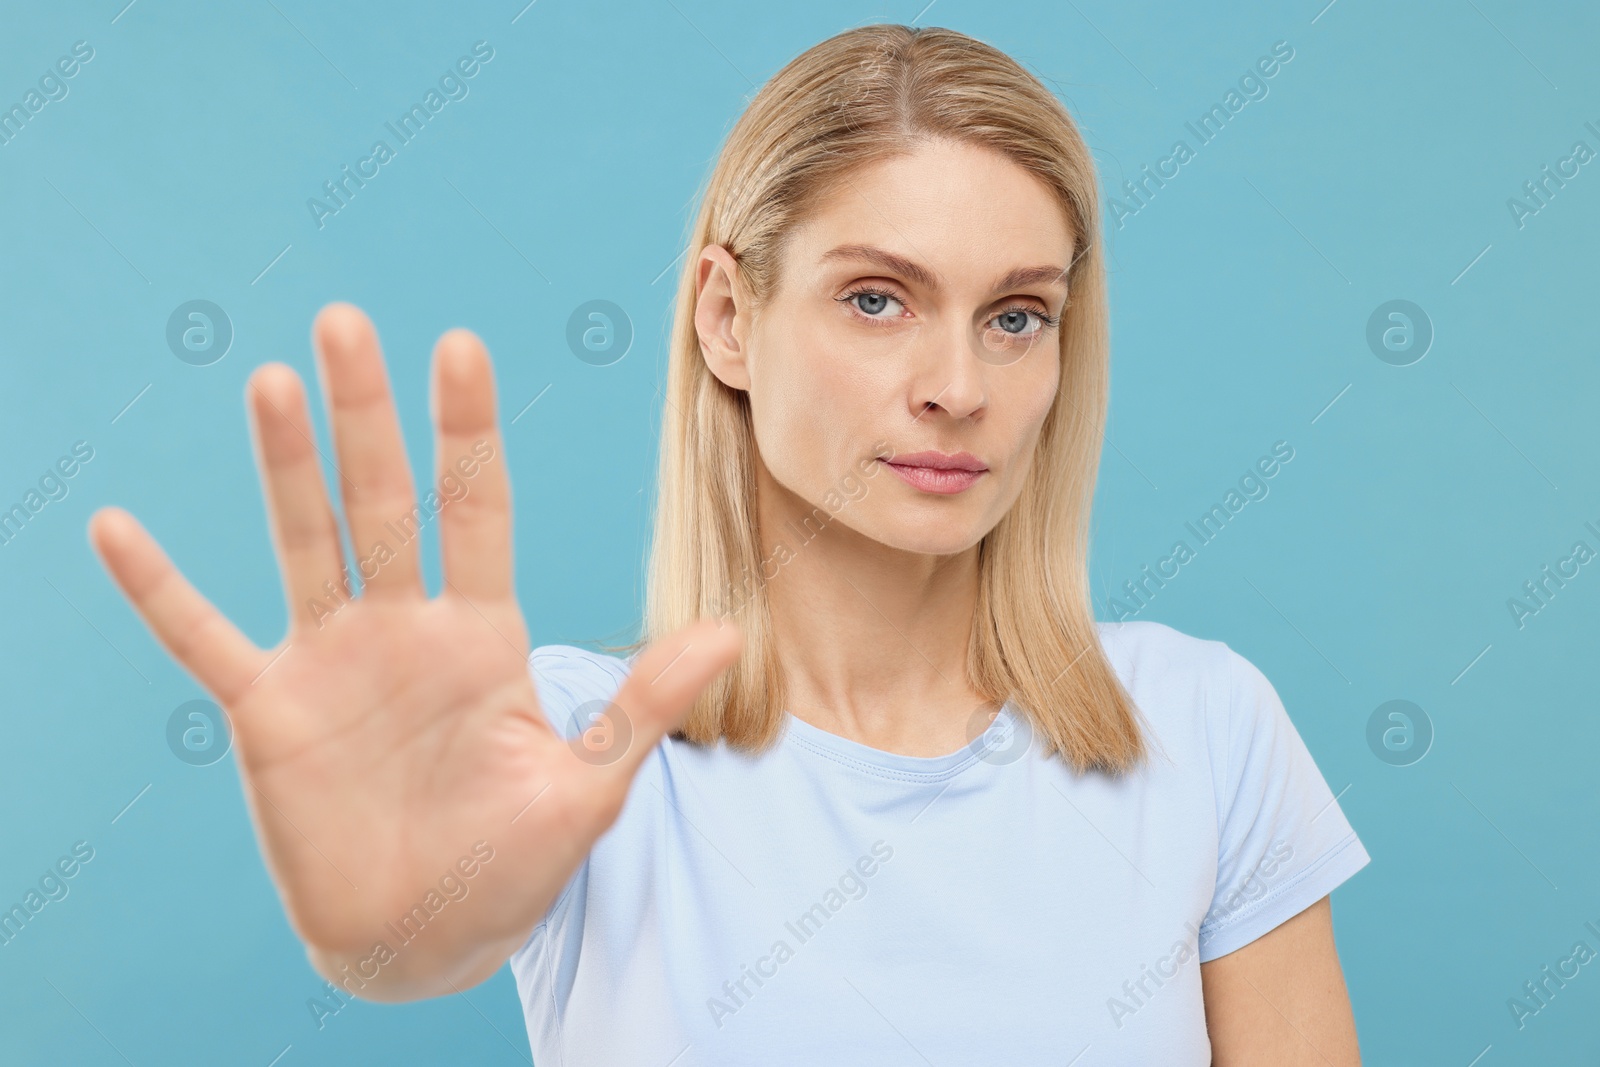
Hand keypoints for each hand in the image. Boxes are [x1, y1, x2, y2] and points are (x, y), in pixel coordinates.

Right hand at [88, 303, 741, 995]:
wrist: (429, 936)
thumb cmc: (514, 862)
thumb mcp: (587, 786)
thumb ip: (639, 705)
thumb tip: (727, 632)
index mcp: (483, 635)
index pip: (477, 510)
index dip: (468, 432)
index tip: (460, 346)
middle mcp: (405, 628)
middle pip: (383, 502)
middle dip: (368, 418)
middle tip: (347, 322)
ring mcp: (333, 661)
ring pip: (305, 543)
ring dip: (285, 468)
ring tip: (274, 382)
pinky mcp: (269, 711)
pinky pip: (204, 638)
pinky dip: (159, 590)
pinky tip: (116, 528)